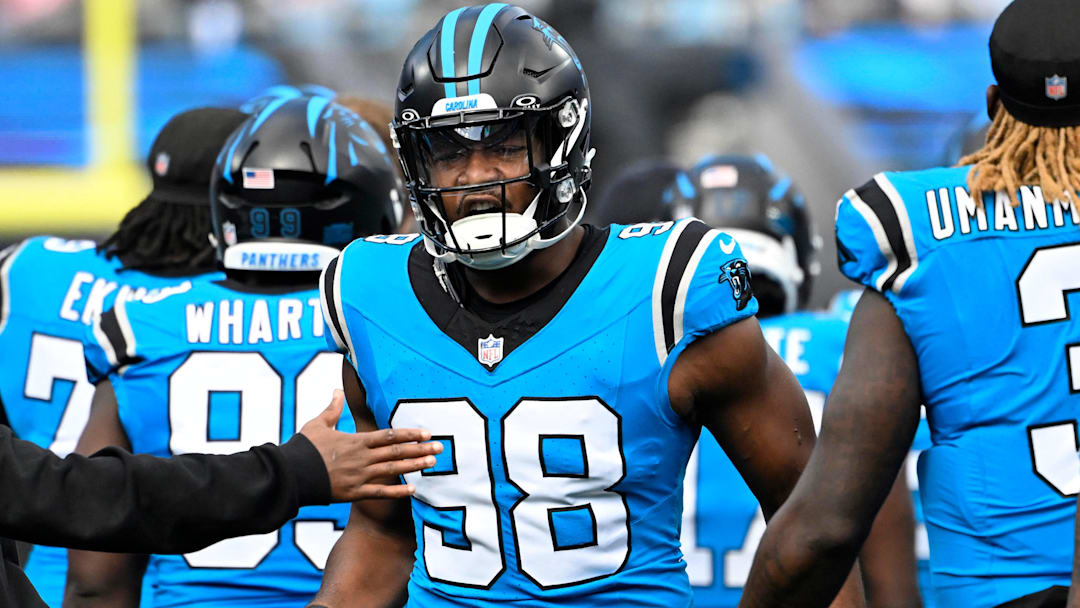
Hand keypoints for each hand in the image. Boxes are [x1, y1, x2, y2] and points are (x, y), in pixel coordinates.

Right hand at [300, 390, 441, 501]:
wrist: (290, 475)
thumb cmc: (303, 448)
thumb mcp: (318, 424)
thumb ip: (332, 409)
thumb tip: (337, 391)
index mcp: (355, 441)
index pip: (388, 435)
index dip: (409, 434)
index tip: (426, 432)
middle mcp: (362, 458)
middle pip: (396, 452)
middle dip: (420, 449)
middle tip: (440, 447)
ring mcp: (359, 476)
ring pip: (392, 470)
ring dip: (414, 465)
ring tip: (432, 463)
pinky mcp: (354, 493)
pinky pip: (380, 493)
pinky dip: (397, 492)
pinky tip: (414, 490)